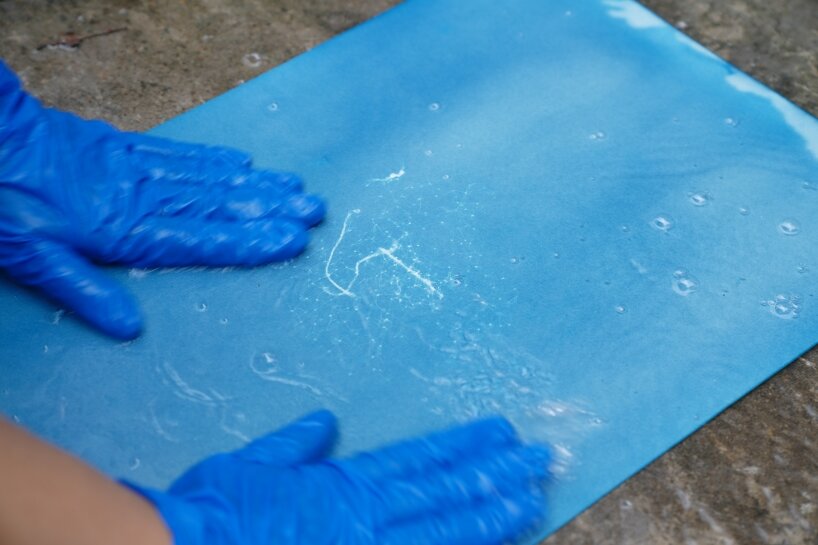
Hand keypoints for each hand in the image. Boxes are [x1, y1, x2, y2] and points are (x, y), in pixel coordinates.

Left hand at [0, 61, 325, 338]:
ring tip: (294, 188)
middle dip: (269, 209)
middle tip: (313, 210)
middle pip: (219, 205)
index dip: (249, 242)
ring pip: (209, 179)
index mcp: (126, 230)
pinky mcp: (128, 149)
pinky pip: (183, 154)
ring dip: (255, 185)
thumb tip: (129, 328)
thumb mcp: (32, 257)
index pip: (202, 240)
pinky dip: (216, 159)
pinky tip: (242, 162)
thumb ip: (84, 289)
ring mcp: (141, 169)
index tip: (290, 239)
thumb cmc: (8, 201)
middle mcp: (145, 197)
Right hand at [128, 411, 550, 544]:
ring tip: (532, 500)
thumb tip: (327, 421)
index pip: (422, 458)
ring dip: (494, 515)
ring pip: (448, 531)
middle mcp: (369, 518)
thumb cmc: (216, 511)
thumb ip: (294, 445)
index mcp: (346, 484)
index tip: (501, 432)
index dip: (466, 444)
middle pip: (447, 492)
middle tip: (541, 460)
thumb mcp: (253, 465)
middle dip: (498, 474)